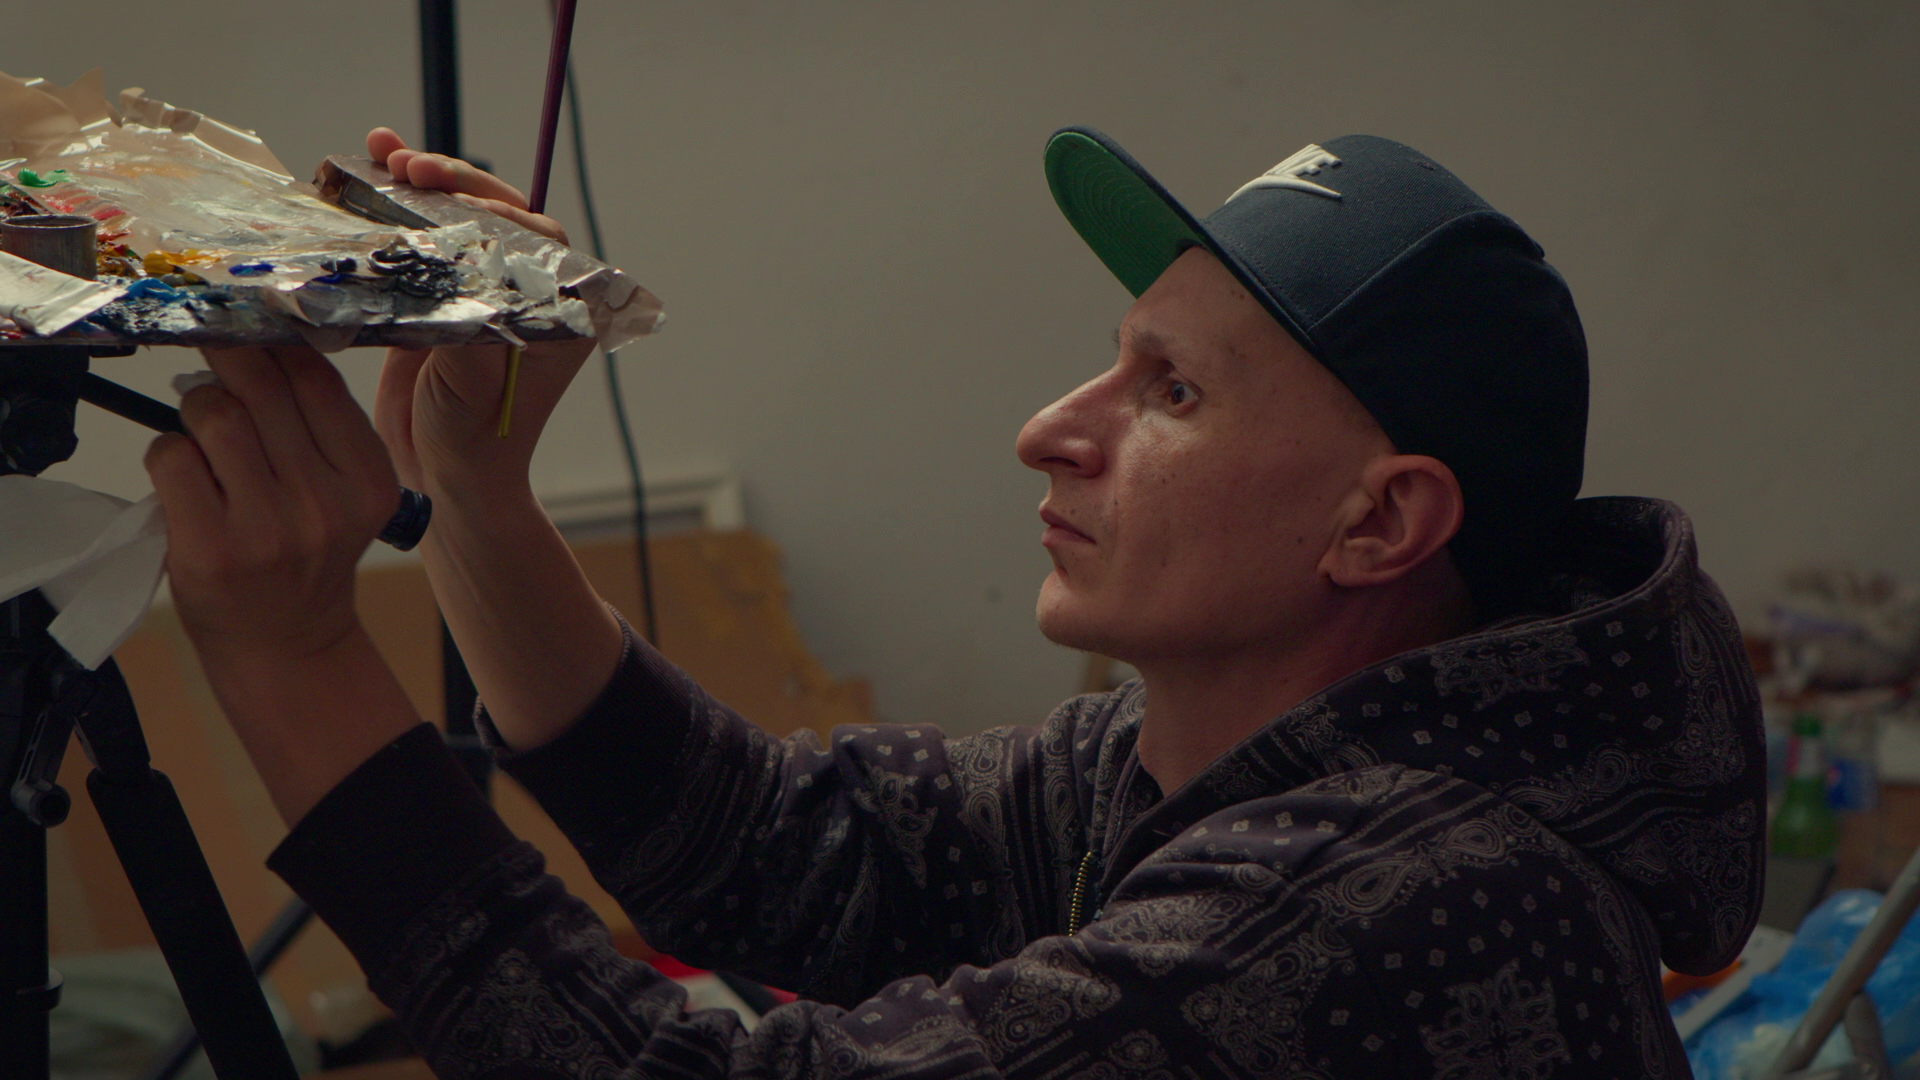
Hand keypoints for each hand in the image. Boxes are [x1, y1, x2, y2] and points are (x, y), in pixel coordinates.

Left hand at [145, 346, 399, 666]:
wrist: (286, 642)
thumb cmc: (306, 554)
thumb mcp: (343, 492)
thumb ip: (318, 427)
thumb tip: (257, 343)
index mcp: (369, 479)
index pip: (315, 379)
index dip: (273, 343)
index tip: (250, 330)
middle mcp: (326, 502)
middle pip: (259, 387)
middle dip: (226, 362)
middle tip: (211, 355)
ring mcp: (268, 527)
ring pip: (212, 414)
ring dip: (195, 412)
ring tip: (204, 438)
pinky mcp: (212, 548)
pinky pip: (172, 458)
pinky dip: (167, 455)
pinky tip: (185, 479)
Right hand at [364, 128, 594, 495]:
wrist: (443, 479)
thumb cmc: (474, 442)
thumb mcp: (474, 385)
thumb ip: (472, 327)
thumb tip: (464, 268)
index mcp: (557, 311)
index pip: (535, 238)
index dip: (493, 208)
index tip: (450, 196)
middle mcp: (525, 293)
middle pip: (494, 214)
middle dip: (453, 183)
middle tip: (409, 167)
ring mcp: (480, 290)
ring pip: (456, 218)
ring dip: (422, 182)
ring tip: (384, 153)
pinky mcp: (440, 295)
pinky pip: (423, 240)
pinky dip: (398, 206)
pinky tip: (368, 170)